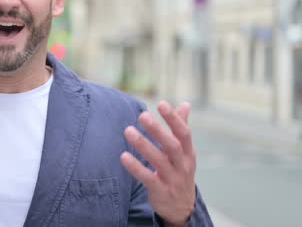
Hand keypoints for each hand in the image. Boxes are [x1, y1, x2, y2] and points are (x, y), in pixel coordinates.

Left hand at [121, 101, 195, 225]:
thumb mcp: (185, 152)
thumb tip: (186, 104)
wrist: (182, 208)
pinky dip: (136, 168)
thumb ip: (181, 128)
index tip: (161, 104)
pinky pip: (148, 178)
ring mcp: (173, 179)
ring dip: (143, 145)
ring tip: (128, 131)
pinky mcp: (161, 191)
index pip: (184, 133)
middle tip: (142, 115)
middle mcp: (183, 165)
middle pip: (172, 146)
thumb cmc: (180, 171)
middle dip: (158, 130)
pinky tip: (123, 156)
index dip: (174, 119)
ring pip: (159, 161)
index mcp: (189, 153)